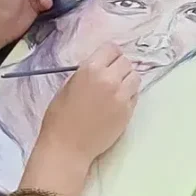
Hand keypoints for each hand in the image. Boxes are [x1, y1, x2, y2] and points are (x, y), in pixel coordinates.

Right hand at [37, 44, 140, 166]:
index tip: (105, 61)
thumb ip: (86, 72)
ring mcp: (122, 96)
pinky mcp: (128, 111)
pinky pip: (135, 95)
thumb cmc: (60, 116)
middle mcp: (110, 79)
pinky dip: (129, 95)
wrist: (67, 147)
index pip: (111, 48)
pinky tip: (117, 102)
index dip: (108, 54)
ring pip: (135, 77)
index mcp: (91, 69)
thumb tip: (99, 66)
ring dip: (127, 79)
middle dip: (118, 66)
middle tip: (110, 75)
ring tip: (116, 88)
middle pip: (126, 61)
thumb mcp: (68, 85)